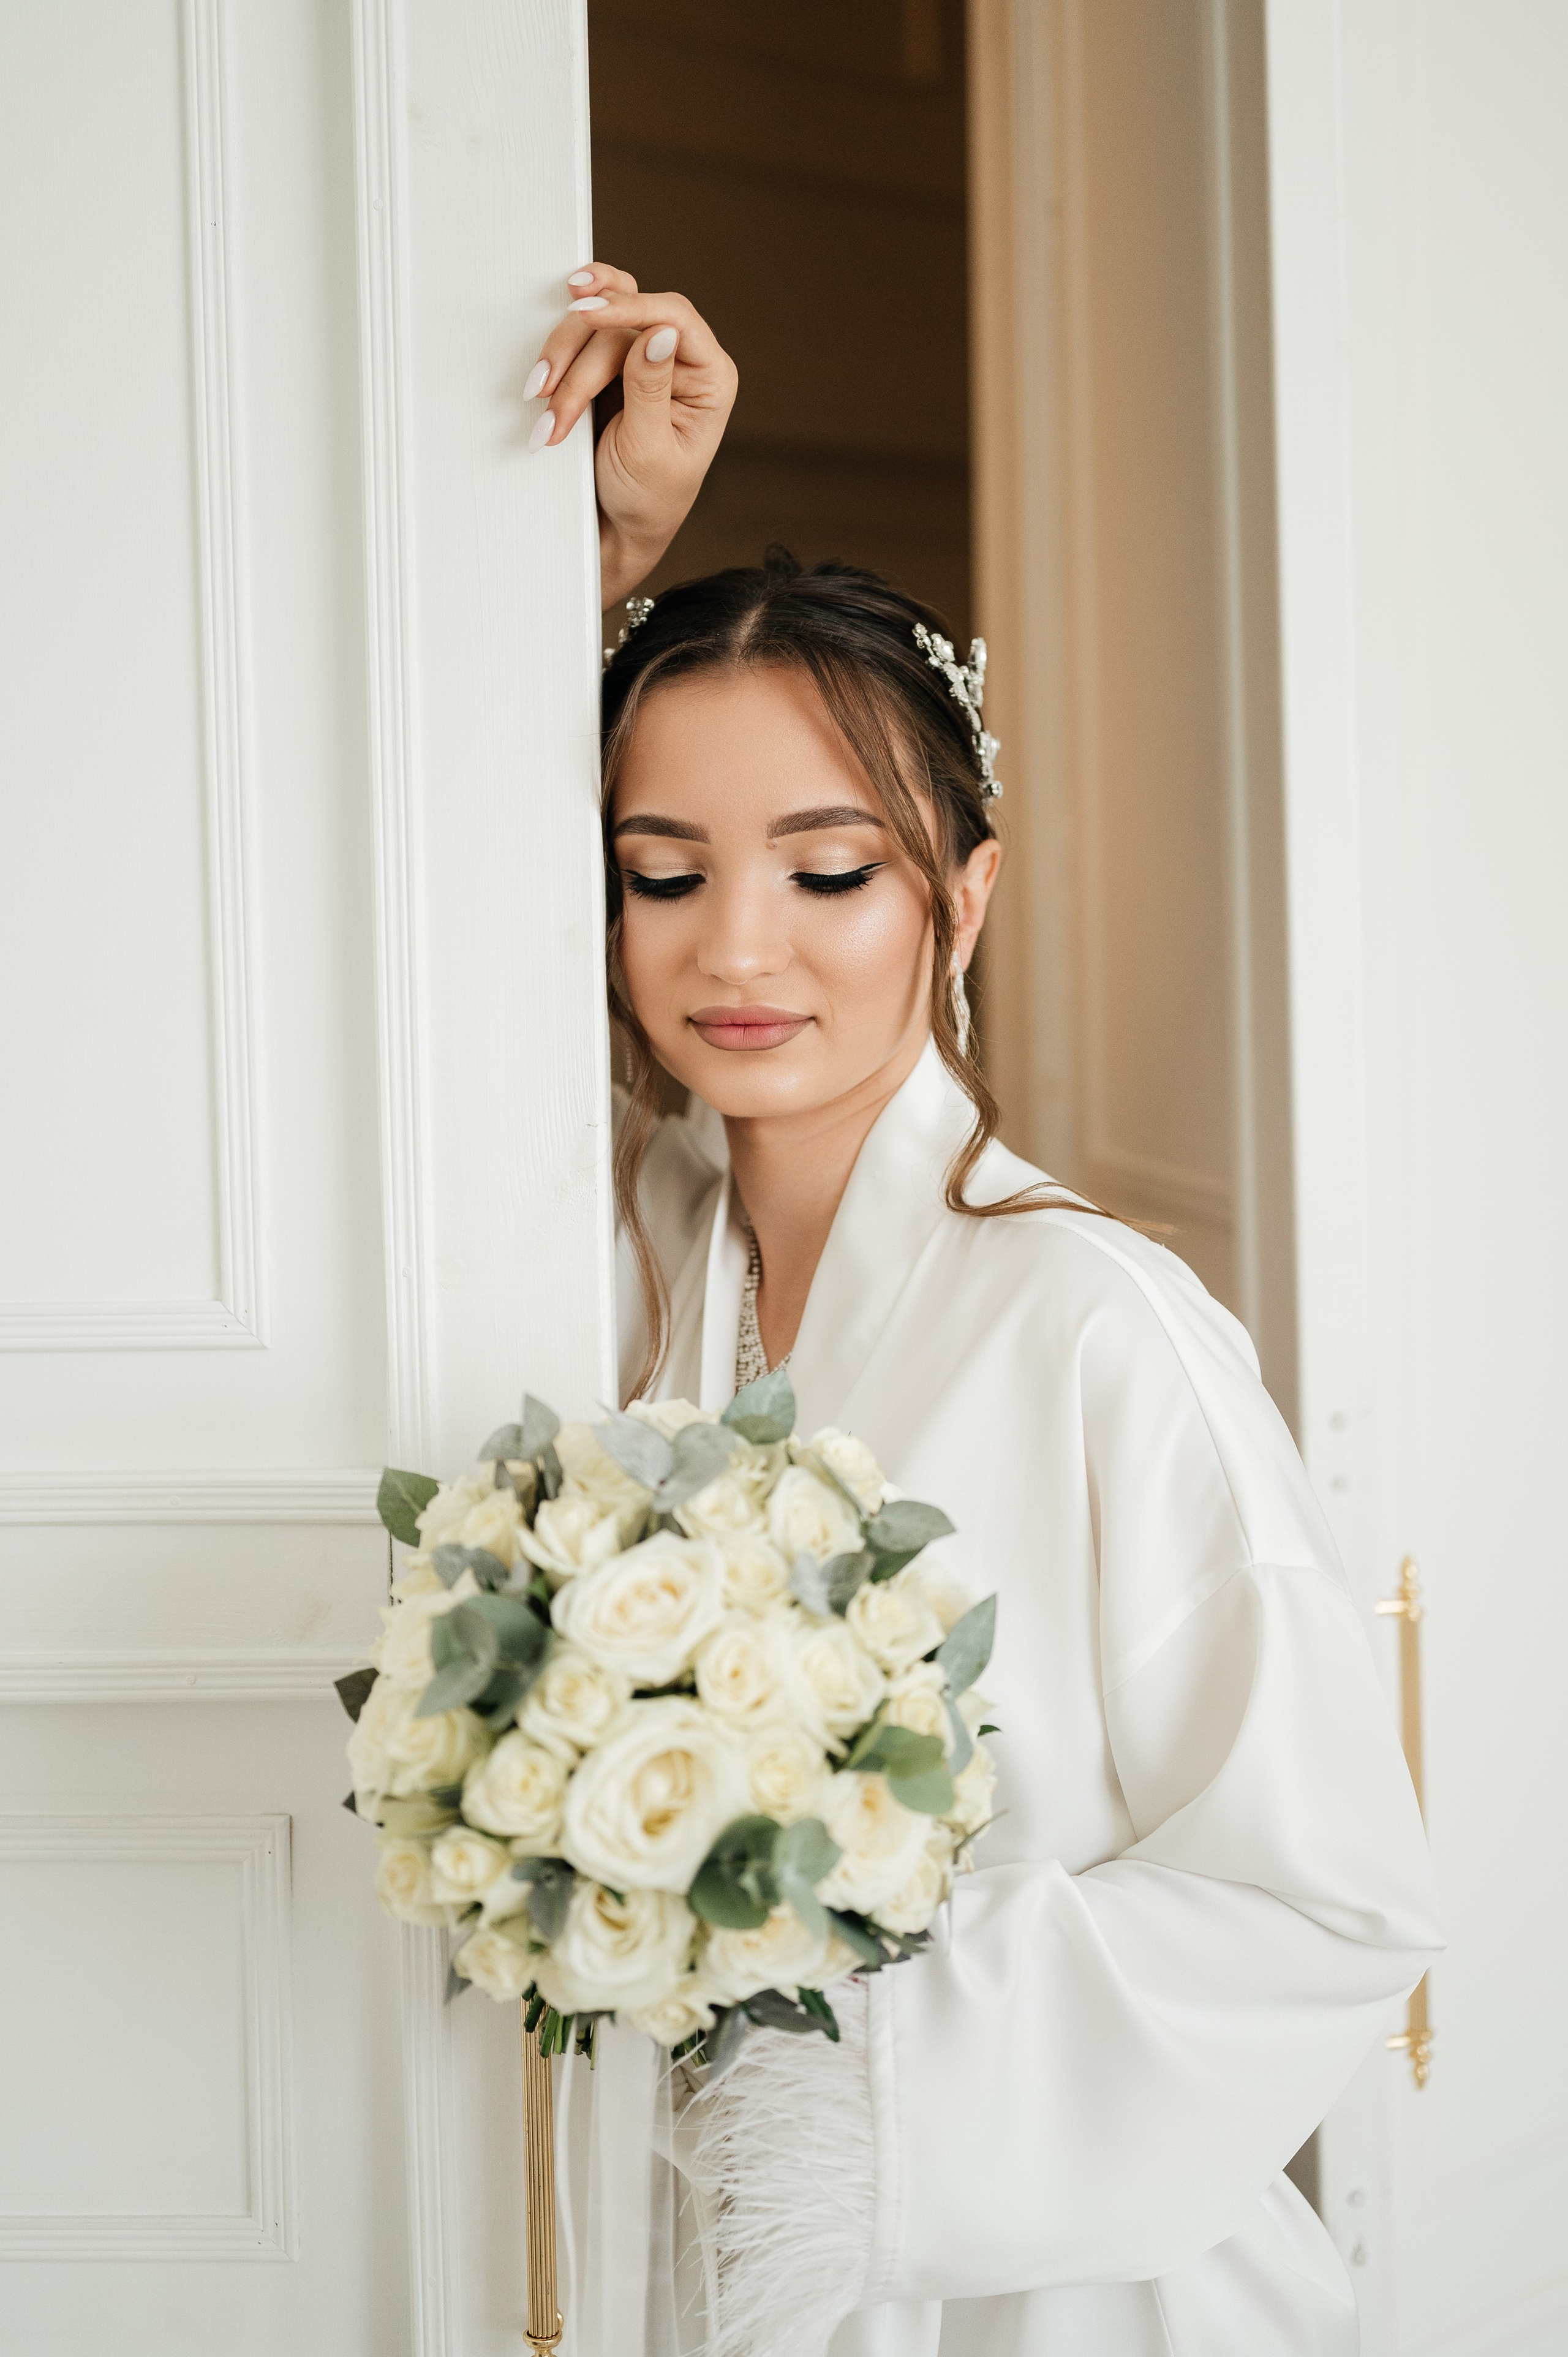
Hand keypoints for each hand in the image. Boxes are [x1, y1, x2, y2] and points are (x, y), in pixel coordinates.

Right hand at [525, 263, 737, 609]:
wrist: (616, 526)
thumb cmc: (645, 499)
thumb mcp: (648, 451)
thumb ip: (651, 390)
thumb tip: (660, 332)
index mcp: (709, 379)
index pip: (674, 318)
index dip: (629, 307)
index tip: (585, 316)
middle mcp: (681, 360)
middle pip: (625, 322)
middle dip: (580, 361)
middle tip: (550, 399)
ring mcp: (644, 358)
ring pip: (599, 326)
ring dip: (562, 358)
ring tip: (542, 402)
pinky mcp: (612, 364)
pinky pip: (590, 330)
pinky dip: (566, 338)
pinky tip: (558, 321)